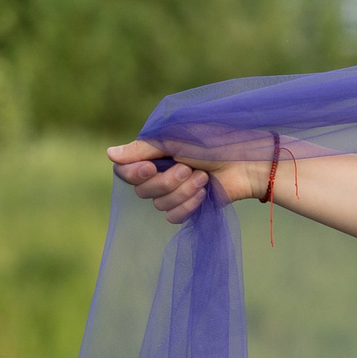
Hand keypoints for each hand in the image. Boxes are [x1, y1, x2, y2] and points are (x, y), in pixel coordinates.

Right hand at [107, 139, 251, 224]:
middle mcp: (159, 174)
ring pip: (159, 205)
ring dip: (183, 192)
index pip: (124, 171)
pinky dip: (188, 206)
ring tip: (203, 177)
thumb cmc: (215, 142)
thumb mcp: (176, 139)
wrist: (247, 162)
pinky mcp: (189, 207)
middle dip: (167, 182)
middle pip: (141, 191)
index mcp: (154, 154)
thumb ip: (142, 149)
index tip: (151, 167)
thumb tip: (108, 154)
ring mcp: (174, 192)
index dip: (134, 174)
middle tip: (189, 167)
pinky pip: (173, 217)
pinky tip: (204, 193)